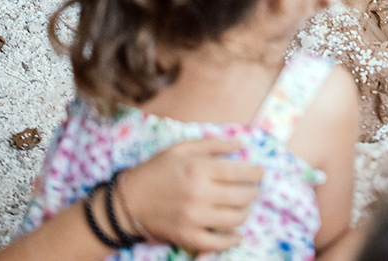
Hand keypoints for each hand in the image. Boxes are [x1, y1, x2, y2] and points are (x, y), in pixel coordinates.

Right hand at [118, 137, 262, 251]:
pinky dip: (232, 240)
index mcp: (200, 169)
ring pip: (235, 219)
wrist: (127, 201)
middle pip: (243, 196)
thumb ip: (213, 144)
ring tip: (242, 206)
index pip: (241, 173)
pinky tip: (237, 235)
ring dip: (245, 212)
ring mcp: (194, 217)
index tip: (259, 173)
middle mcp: (200, 194)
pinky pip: (217, 243)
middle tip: (252, 189)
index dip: (257, 173)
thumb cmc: (157, 170)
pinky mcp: (187, 236)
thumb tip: (240, 144)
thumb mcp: (182, 148)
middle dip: (253, 192)